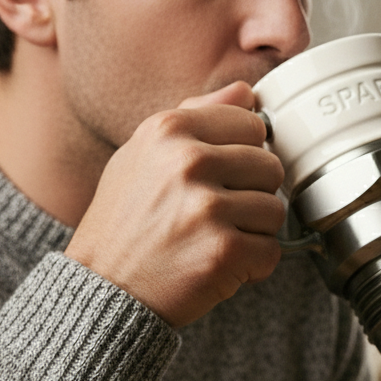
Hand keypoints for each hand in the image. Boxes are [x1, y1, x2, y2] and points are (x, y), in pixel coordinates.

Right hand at [65, 82, 284, 327]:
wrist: (105, 289)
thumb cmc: (126, 222)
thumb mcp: (144, 154)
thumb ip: (196, 117)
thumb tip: (246, 92)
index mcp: (169, 130)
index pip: (252, 124)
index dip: (245, 155)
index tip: (224, 177)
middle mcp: (188, 163)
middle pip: (271, 167)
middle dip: (254, 194)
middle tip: (220, 216)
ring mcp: (207, 208)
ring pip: (276, 211)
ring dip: (255, 232)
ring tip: (216, 240)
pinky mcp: (224, 251)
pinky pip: (272, 251)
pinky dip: (254, 265)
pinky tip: (221, 265)